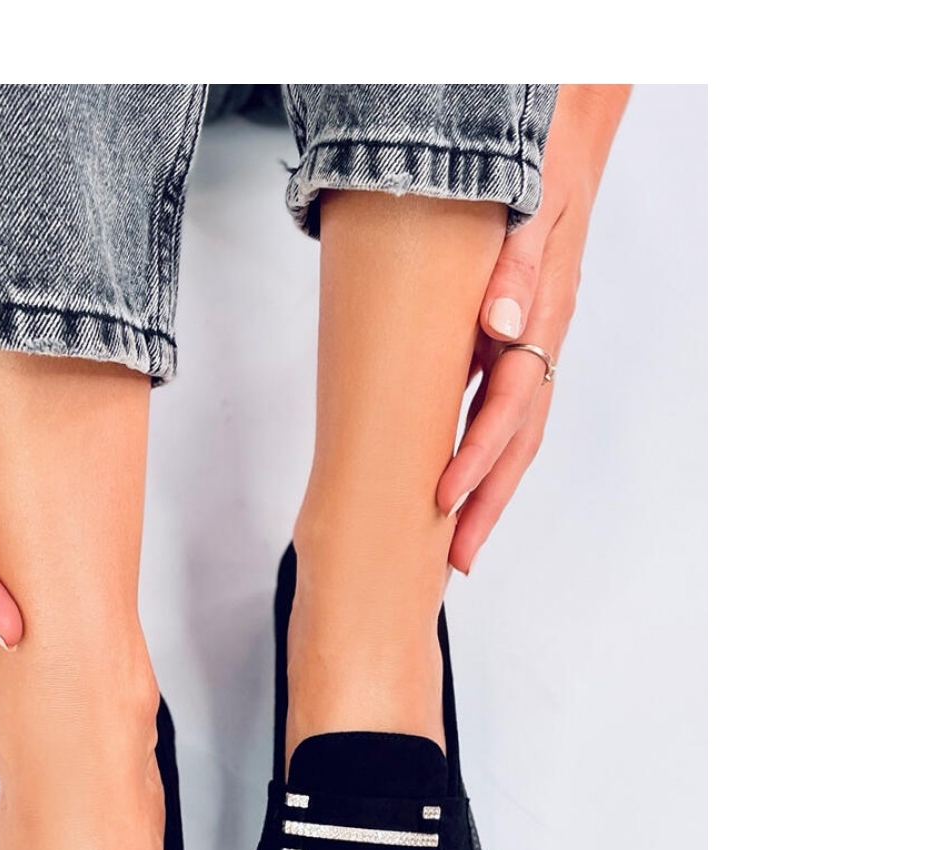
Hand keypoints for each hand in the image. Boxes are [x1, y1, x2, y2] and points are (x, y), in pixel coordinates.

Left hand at [437, 84, 629, 572]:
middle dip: (488, 503)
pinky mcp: (512, 341)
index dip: (476, 454)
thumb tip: (502, 328)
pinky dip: (480, 450)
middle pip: (519, 440)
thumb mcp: (531, 205)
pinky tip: (454, 479)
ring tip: (460, 545)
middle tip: (458, 561)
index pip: (509, 404)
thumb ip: (517, 267)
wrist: (556, 139)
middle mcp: (539, 342)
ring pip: (514, 433)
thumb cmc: (538, 168)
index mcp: (541, 319)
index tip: (443, 495)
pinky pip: (500, 408)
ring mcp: (530, 346)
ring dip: (488, 490)